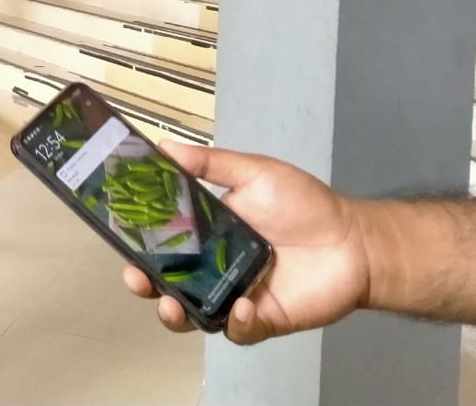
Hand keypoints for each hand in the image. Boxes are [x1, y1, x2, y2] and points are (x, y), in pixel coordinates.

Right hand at [121, 142, 370, 343]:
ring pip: (194, 314)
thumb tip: (164, 146)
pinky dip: (236, 323)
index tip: (121, 240)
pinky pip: (239, 330)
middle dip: (146, 286)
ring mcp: (235, 296)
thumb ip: (211, 164)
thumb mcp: (255, 173)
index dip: (138, 245)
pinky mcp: (262, 321)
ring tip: (172, 306)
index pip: (162, 242)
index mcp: (206, 233)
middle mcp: (213, 268)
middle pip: (168, 283)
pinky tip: (242, 307)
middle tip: (138, 280)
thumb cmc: (303, 204)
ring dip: (176, 313)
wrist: (354, 241)